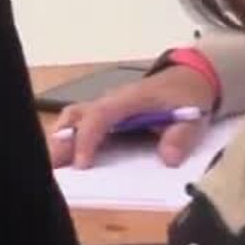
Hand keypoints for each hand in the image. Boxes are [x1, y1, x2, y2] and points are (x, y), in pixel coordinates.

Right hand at [46, 66, 216, 169]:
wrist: (188, 79)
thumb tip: (168, 159)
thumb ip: (181, 137)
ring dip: (61, 139)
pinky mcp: (108, 116)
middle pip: (76, 115)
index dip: (88, 139)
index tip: (82, 164)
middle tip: (51, 166)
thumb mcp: (193, 116)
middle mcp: (112, 101)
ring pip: (74, 118)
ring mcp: (107, 107)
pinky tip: (65, 158)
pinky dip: (69, 138)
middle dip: (61, 141)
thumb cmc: (186, 96)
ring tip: (53, 164)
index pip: (100, 115)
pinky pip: (82, 124)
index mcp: (130, 99)